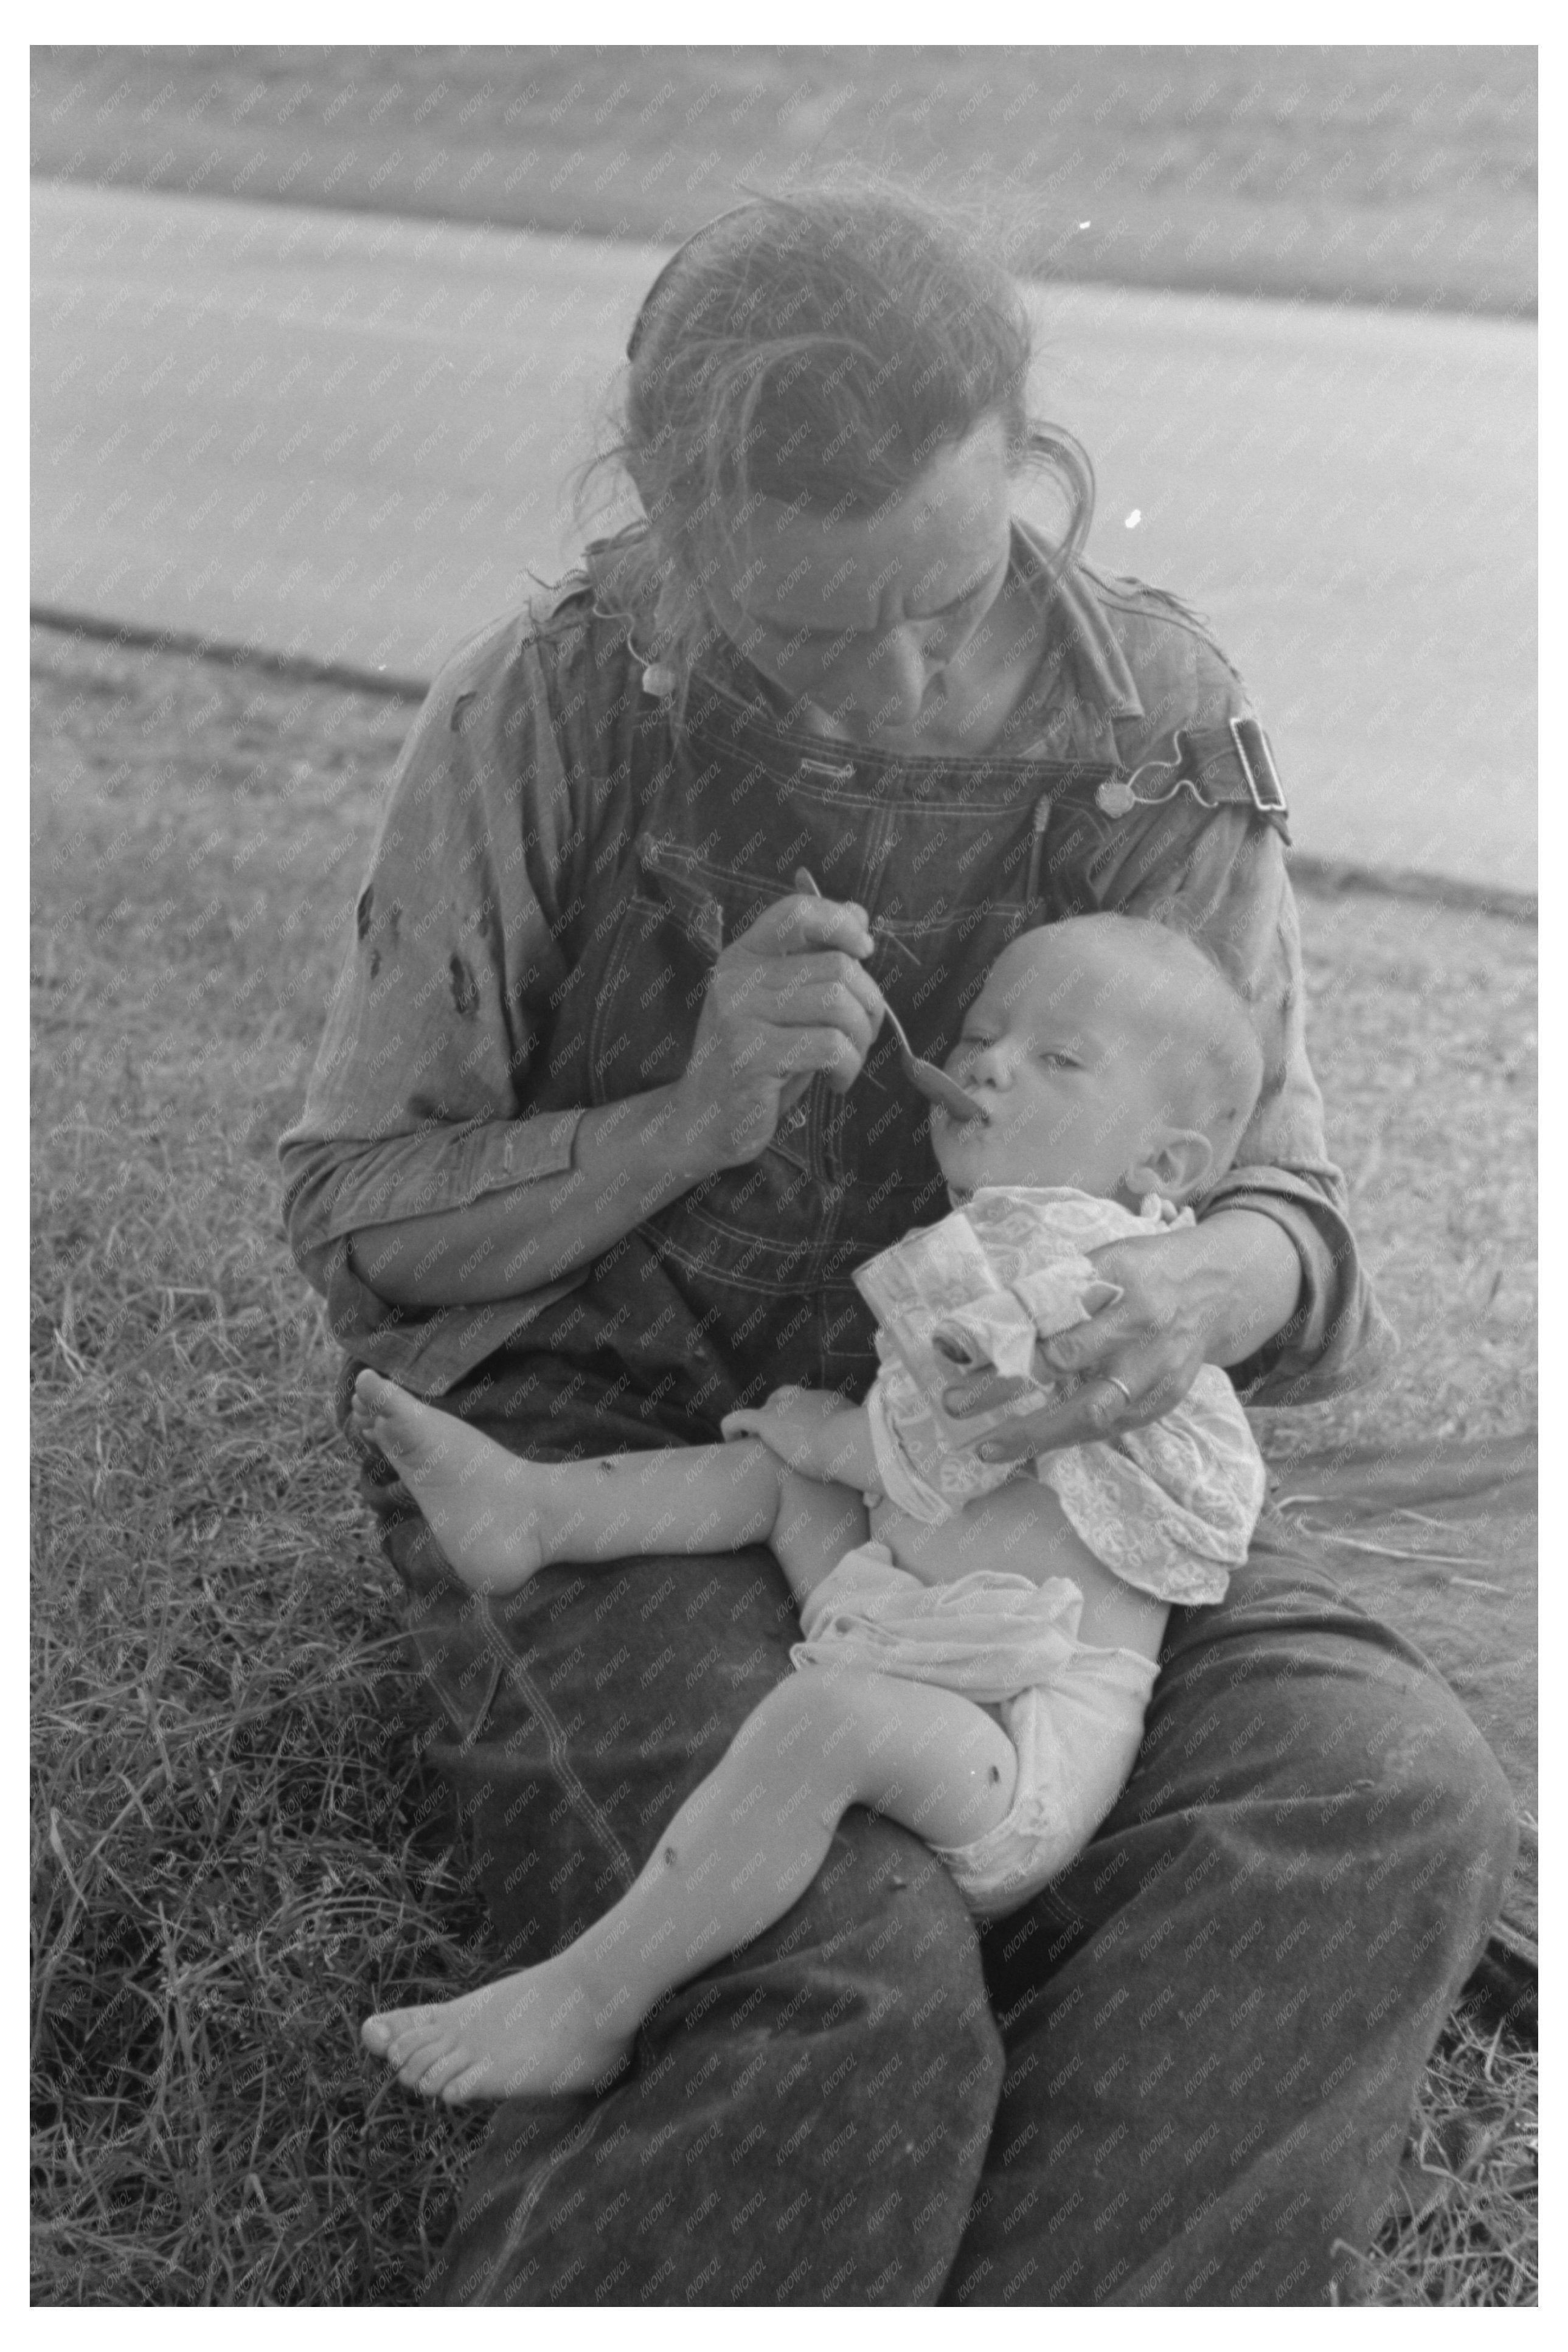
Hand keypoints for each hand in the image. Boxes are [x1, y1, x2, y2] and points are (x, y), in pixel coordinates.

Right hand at [670, 888, 885, 1167]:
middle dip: (869, 1003)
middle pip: (836, 965)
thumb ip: (815, 959)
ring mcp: (740, 1016)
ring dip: (861, 1038)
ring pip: (838, 1004)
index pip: (797, 911)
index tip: (865, 952)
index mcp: (743, 956)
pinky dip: (848, 1066)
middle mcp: (736, 978)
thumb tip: (859, 914)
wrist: (705, 1120)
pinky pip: (829, 1046)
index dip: (842, 923)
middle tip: (862, 1036)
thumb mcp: (784, 1004)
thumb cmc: (755, 1062)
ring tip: (848, 1060)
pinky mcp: (753, 1056)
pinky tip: (836, 1082)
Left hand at [721, 1386, 869, 1485]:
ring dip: (759, 1421)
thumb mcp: (864, 1452)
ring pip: (765, 1407)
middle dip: (779, 1412)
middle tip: (776, 1434)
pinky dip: (732, 1425)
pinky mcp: (765, 1420)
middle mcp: (806, 1399)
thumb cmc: (860, 1452)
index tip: (801, 1432)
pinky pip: (740, 1418)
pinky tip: (728, 1437)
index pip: (812, 1403)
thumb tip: (874, 1492)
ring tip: (750, 1439)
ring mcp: (784, 1408)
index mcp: (831, 1403)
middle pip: (786, 1398)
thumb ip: (861, 1461)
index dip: (803, 1416)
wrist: (845, 1442)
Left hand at [941, 1223, 1248, 1461]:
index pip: (1059, 1325)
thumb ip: (1060, 1288)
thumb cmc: (1145, 1270)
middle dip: (1012, 1393)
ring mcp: (1156, 1374)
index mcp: (1124, 1286)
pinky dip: (1069, 1438)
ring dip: (1037, 1435)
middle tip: (958, 1405)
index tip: (966, 1360)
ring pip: (1093, 1415)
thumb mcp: (1106, 1259)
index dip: (1013, 1347)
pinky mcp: (1163, 1402)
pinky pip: (1111, 1428)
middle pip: (1072, 1372)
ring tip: (989, 1448)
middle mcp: (1142, 1332)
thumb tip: (993, 1319)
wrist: (1218, 1290)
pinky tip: (1031, 1446)